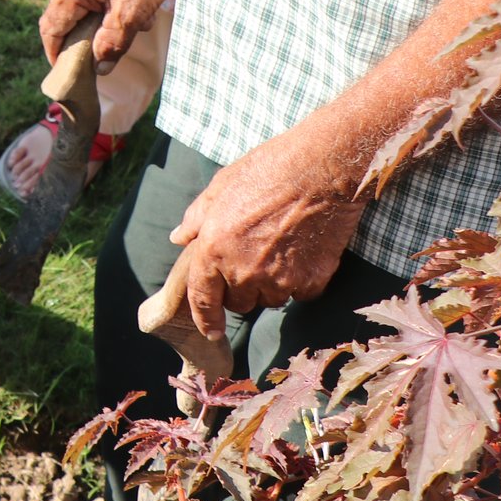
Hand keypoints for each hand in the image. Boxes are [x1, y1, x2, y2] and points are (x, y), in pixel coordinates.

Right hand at [39, 0, 185, 72]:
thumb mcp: (132, 12)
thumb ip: (113, 43)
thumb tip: (99, 68)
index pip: (51, 31)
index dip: (57, 56)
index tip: (69, 77)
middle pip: (65, 23)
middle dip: (87, 42)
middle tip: (107, 57)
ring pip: (82, 12)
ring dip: (105, 26)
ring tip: (135, 26)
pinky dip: (110, 11)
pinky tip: (137, 11)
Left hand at [167, 119, 366, 353]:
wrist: (321, 169)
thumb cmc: (268, 171)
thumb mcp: (220, 186)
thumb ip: (196, 218)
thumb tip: (179, 238)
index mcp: (213, 250)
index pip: (203, 298)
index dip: (205, 318)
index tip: (211, 331)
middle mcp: (242, 272)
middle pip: (240, 303)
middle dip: (242, 289)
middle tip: (253, 261)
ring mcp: (279, 279)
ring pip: (271, 300)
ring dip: (272, 286)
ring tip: (280, 251)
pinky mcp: (312, 280)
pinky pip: (301, 293)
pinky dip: (302, 281)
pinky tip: (304, 253)